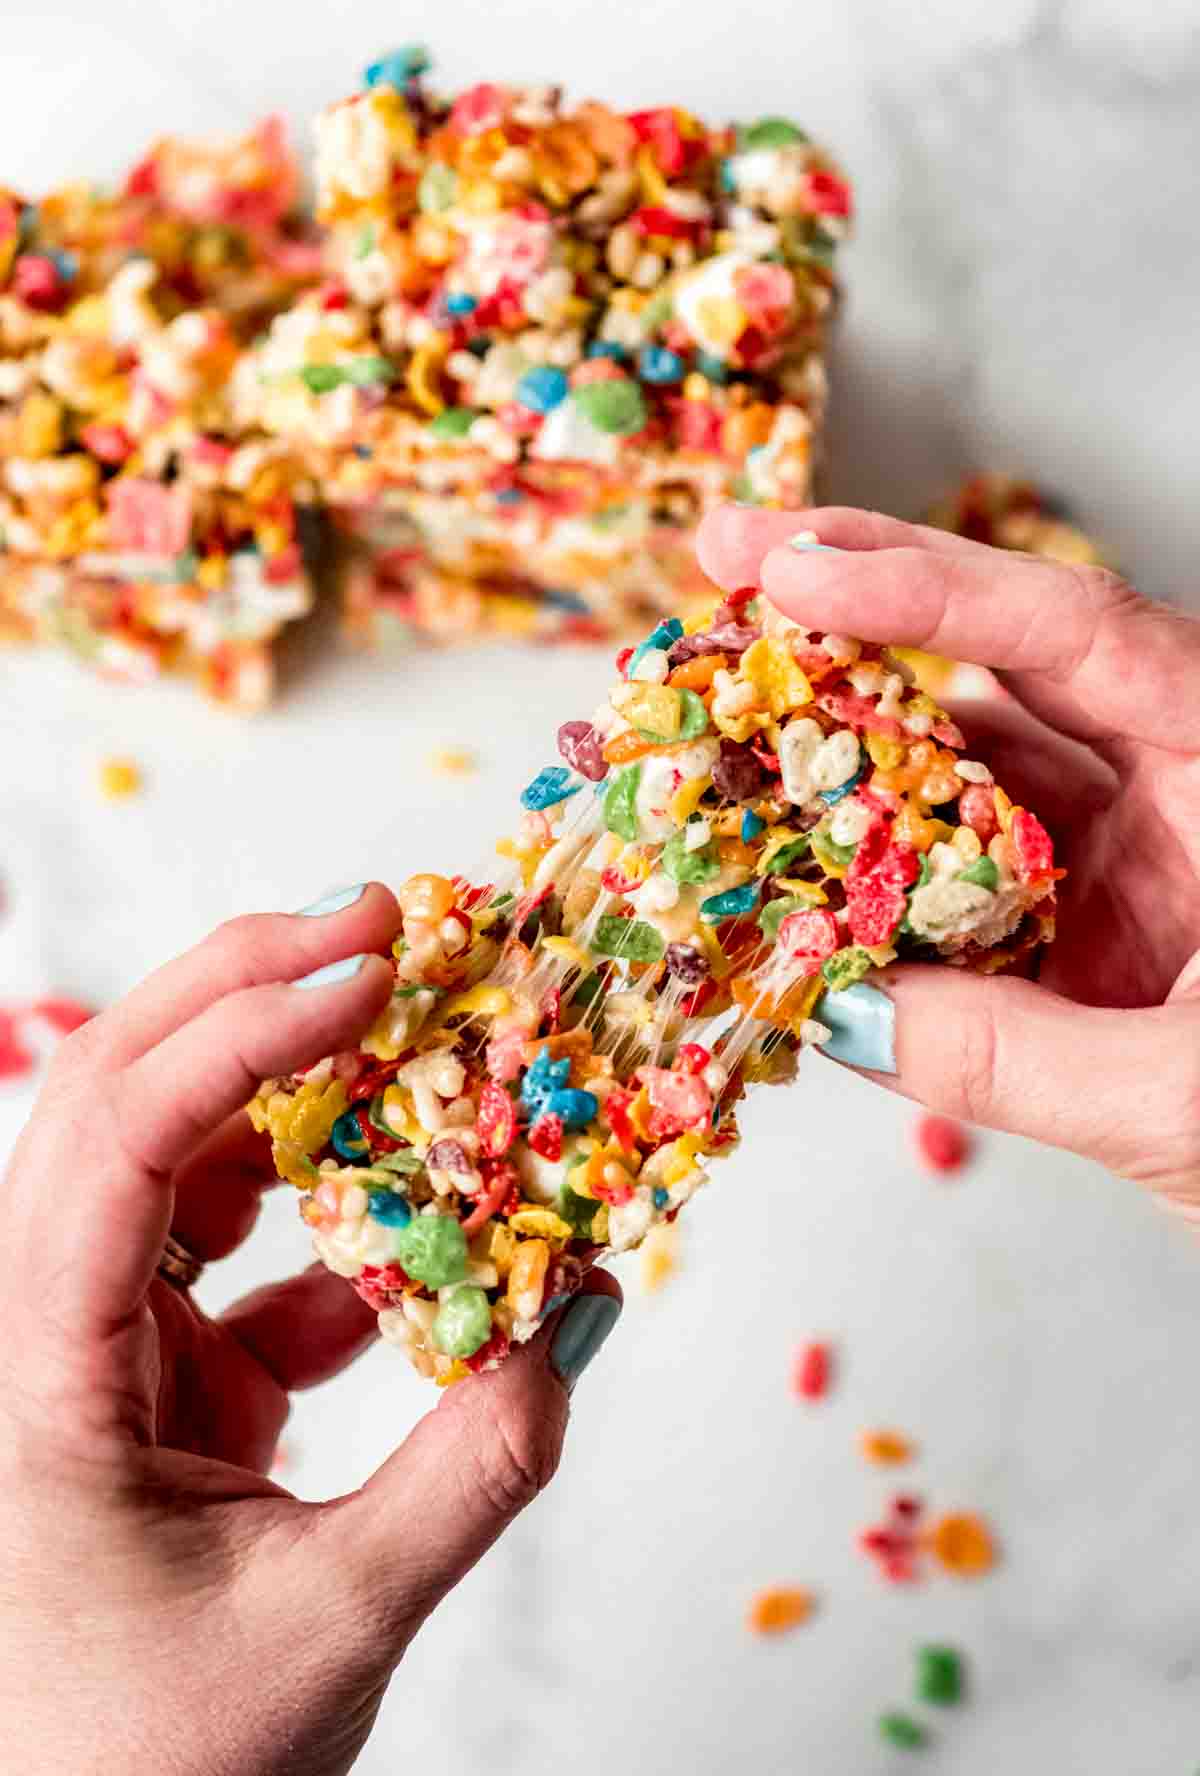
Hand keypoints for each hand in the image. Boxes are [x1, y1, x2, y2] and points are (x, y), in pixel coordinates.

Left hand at [0, 883, 619, 1775]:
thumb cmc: (141, 1772)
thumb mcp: (326, 1626)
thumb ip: (470, 1472)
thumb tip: (577, 1326)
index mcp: (31, 1372)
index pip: (118, 1140)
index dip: (244, 1032)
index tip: (374, 970)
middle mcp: (42, 1324)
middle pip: (117, 1091)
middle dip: (249, 988)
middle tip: (381, 921)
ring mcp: (96, 1338)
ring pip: (181, 1155)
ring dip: (300, 1091)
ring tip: (415, 1036)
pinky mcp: (158, 1370)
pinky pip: (244, 1250)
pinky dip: (336, 1222)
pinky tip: (417, 1236)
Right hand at [699, 504, 1199, 1205]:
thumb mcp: (1182, 1099)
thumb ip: (1009, 1056)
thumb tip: (840, 1010)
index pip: (1077, 635)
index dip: (929, 588)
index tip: (795, 568)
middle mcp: (1180, 779)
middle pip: (1011, 647)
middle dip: (864, 596)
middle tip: (731, 556)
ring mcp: (1133, 843)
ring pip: (975, 751)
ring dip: (855, 731)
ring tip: (735, 707)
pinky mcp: (1092, 910)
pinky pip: (967, 853)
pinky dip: (883, 851)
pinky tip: (804, 848)